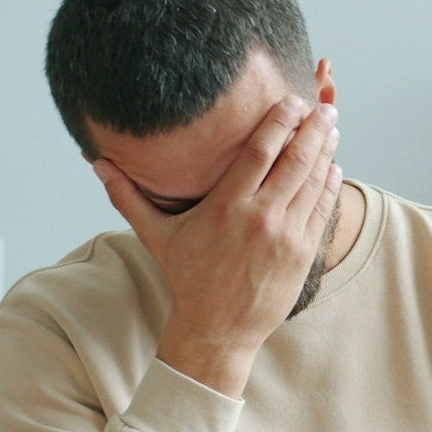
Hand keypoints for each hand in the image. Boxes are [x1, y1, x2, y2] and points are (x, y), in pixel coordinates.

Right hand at [93, 96, 342, 396]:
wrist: (218, 329)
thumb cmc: (188, 280)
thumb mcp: (157, 237)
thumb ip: (129, 196)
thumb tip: (97, 163)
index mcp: (226, 207)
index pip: (259, 152)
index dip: (279, 122)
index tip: (292, 101)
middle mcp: (260, 218)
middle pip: (295, 161)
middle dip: (313, 130)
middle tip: (324, 107)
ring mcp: (285, 236)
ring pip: (313, 183)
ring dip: (326, 152)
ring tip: (332, 128)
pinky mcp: (302, 254)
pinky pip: (321, 211)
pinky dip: (329, 186)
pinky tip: (334, 166)